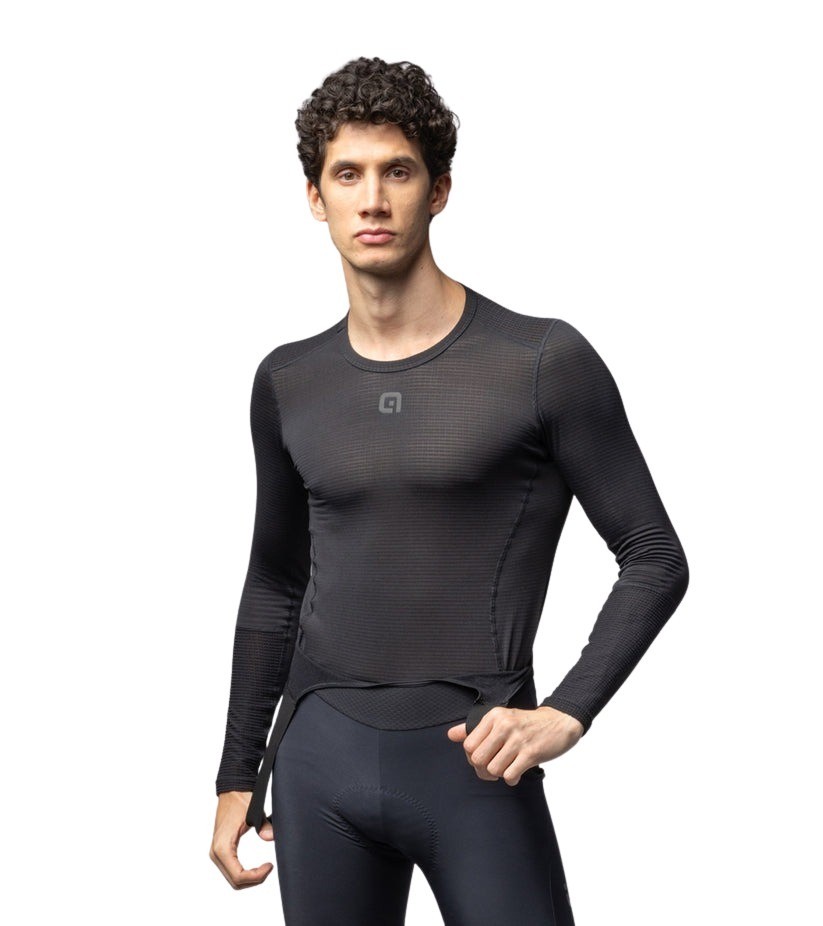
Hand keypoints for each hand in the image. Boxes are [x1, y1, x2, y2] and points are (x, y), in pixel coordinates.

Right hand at [209, 790, 274, 888]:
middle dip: (254, 880)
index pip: (238, 876)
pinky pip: (231, 871)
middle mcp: (216, 853)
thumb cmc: (241, 799)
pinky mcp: (220, 851)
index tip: (270, 866)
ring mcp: (216, 853)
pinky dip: (244, 874)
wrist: (232, 789)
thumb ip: (263, 826)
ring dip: (249, 879)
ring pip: (232, 879)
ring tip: (264, 869)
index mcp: (222, 847)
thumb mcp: (255, 812)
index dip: (256, 877)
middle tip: (269, 868)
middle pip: (235, 881)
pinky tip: (255, 868)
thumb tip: (271, 837)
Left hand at [446, 704, 583, 785]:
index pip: (468, 745)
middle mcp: (504, 725)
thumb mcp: (500, 720)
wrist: (559, 722)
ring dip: (499, 775)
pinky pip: (510, 775)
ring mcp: (518, 739)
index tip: (483, 758)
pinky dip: (511, 779)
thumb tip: (451, 735)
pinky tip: (516, 773)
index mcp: (493, 716)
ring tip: (506, 769)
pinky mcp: (531, 753)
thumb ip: (474, 729)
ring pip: (493, 769)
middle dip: (482, 770)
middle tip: (492, 769)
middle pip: (478, 759)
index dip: (472, 757)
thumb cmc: (527, 724)